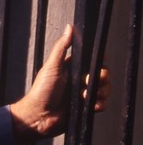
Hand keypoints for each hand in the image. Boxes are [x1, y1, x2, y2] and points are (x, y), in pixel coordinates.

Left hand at [9, 24, 110, 144]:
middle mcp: (80, 80)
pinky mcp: (86, 107)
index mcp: (72, 69)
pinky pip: (102, 103)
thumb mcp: (51, 67)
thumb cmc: (41, 91)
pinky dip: (98, 104)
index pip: (93, 60)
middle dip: (100, 77)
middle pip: (102, 73)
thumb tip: (69, 28)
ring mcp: (84, 94)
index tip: (98, 61)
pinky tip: (89, 104)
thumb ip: (61, 47)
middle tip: (87, 81)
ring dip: (99, 91)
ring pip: (105, 88)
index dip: (98, 60)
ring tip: (84, 95)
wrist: (38, 117)